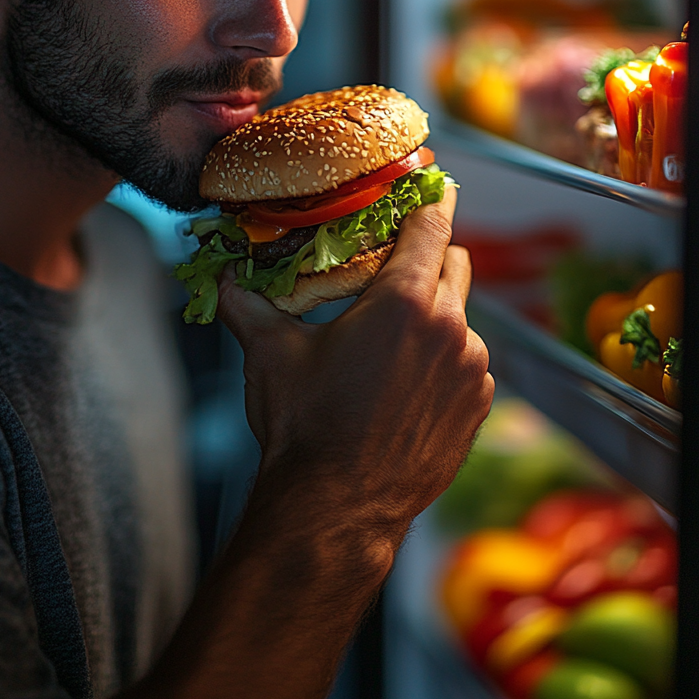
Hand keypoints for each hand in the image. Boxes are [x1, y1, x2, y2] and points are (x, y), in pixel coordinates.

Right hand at [217, 185, 493, 551]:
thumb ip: (249, 304)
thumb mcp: (271, 354)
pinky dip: (444, 360)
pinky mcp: (478, 406)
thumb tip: (220, 276)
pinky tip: (405, 385)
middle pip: (454, 263)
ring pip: (461, 316)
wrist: (337, 511)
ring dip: (435, 315)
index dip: (432, 201)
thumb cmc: (305, 427)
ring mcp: (472, 370)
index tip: (434, 187)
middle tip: (395, 263)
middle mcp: (451, 328)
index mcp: (404, 300)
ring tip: (391, 341)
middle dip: (428, 256)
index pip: (432, 226)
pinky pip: (468, 363)